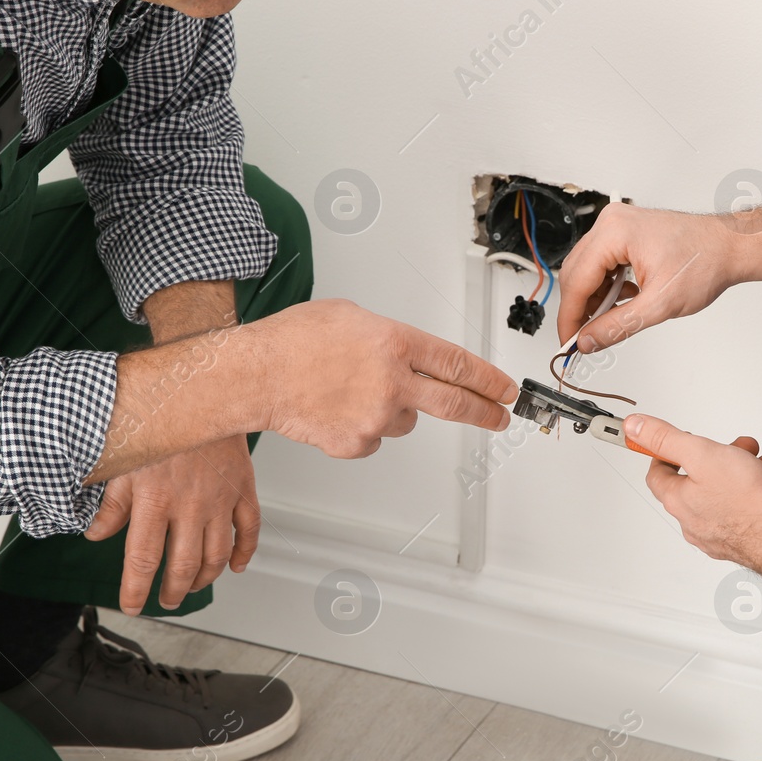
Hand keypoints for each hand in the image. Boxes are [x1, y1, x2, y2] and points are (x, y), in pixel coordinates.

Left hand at [86, 434, 258, 614]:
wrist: (201, 390)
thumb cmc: (158, 420)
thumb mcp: (124, 462)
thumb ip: (112, 504)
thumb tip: (96, 533)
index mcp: (155, 500)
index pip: (143, 560)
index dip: (135, 590)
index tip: (131, 604)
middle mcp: (190, 505)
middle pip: (183, 566)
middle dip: (173, 592)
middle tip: (166, 600)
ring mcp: (220, 500)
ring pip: (217, 555)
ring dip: (205, 579)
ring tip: (193, 586)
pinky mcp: (243, 489)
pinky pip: (250, 530)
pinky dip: (245, 553)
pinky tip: (236, 566)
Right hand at [252, 299, 517, 458]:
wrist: (255, 375)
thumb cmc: (293, 341)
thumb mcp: (351, 316)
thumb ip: (387, 337)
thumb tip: (402, 353)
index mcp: (395, 343)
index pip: (459, 364)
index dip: (490, 380)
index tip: (505, 389)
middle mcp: (393, 381)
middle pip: (456, 404)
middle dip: (485, 412)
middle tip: (499, 417)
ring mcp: (377, 417)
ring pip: (405, 420)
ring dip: (392, 408)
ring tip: (352, 391)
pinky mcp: (357, 444)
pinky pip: (374, 438)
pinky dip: (363, 427)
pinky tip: (337, 408)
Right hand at [556, 203, 756, 352]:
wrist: (730, 246)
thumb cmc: (705, 261)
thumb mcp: (660, 304)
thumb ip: (618, 326)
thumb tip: (588, 341)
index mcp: (614, 232)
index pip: (576, 281)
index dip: (569, 317)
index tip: (568, 342)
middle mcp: (611, 223)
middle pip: (576, 274)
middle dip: (581, 309)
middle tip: (585, 338)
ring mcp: (618, 226)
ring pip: (588, 270)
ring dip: (596, 299)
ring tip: (612, 319)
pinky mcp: (626, 233)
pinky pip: (603, 264)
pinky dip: (608, 287)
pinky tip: (624, 301)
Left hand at [626, 414, 761, 615]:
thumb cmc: (748, 503)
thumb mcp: (702, 454)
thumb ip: (666, 438)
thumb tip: (635, 427)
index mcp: (679, 500)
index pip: (658, 473)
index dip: (666, 450)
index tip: (678, 438)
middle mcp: (696, 519)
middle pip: (706, 475)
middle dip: (731, 455)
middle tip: (746, 450)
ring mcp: (723, 530)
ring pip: (736, 487)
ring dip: (759, 468)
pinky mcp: (749, 536)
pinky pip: (756, 505)